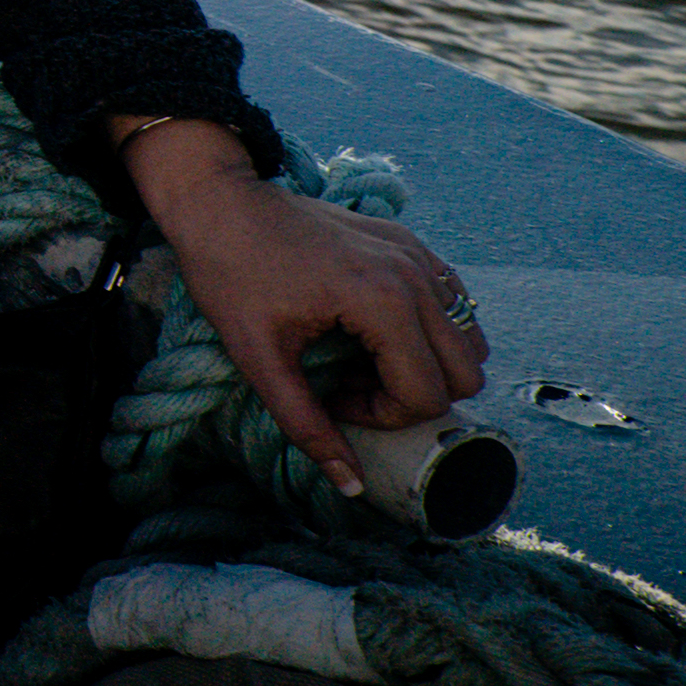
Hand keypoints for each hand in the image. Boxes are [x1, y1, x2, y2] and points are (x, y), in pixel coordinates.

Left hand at [128, 122, 488, 497]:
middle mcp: (415, 274)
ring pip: (468, 341)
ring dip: (425, 365)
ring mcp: (418, 254)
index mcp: (383, 299)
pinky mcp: (412, 244)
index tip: (335, 397)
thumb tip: (349, 485)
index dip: (384, 416)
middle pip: (465, 374)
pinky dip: (428, 332)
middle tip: (352, 383)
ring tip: (361, 356)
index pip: (427, 394)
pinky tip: (373, 328)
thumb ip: (306, 425)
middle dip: (412, 395)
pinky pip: (452, 305)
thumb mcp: (258, 357)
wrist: (217, 200)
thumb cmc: (230, 273)